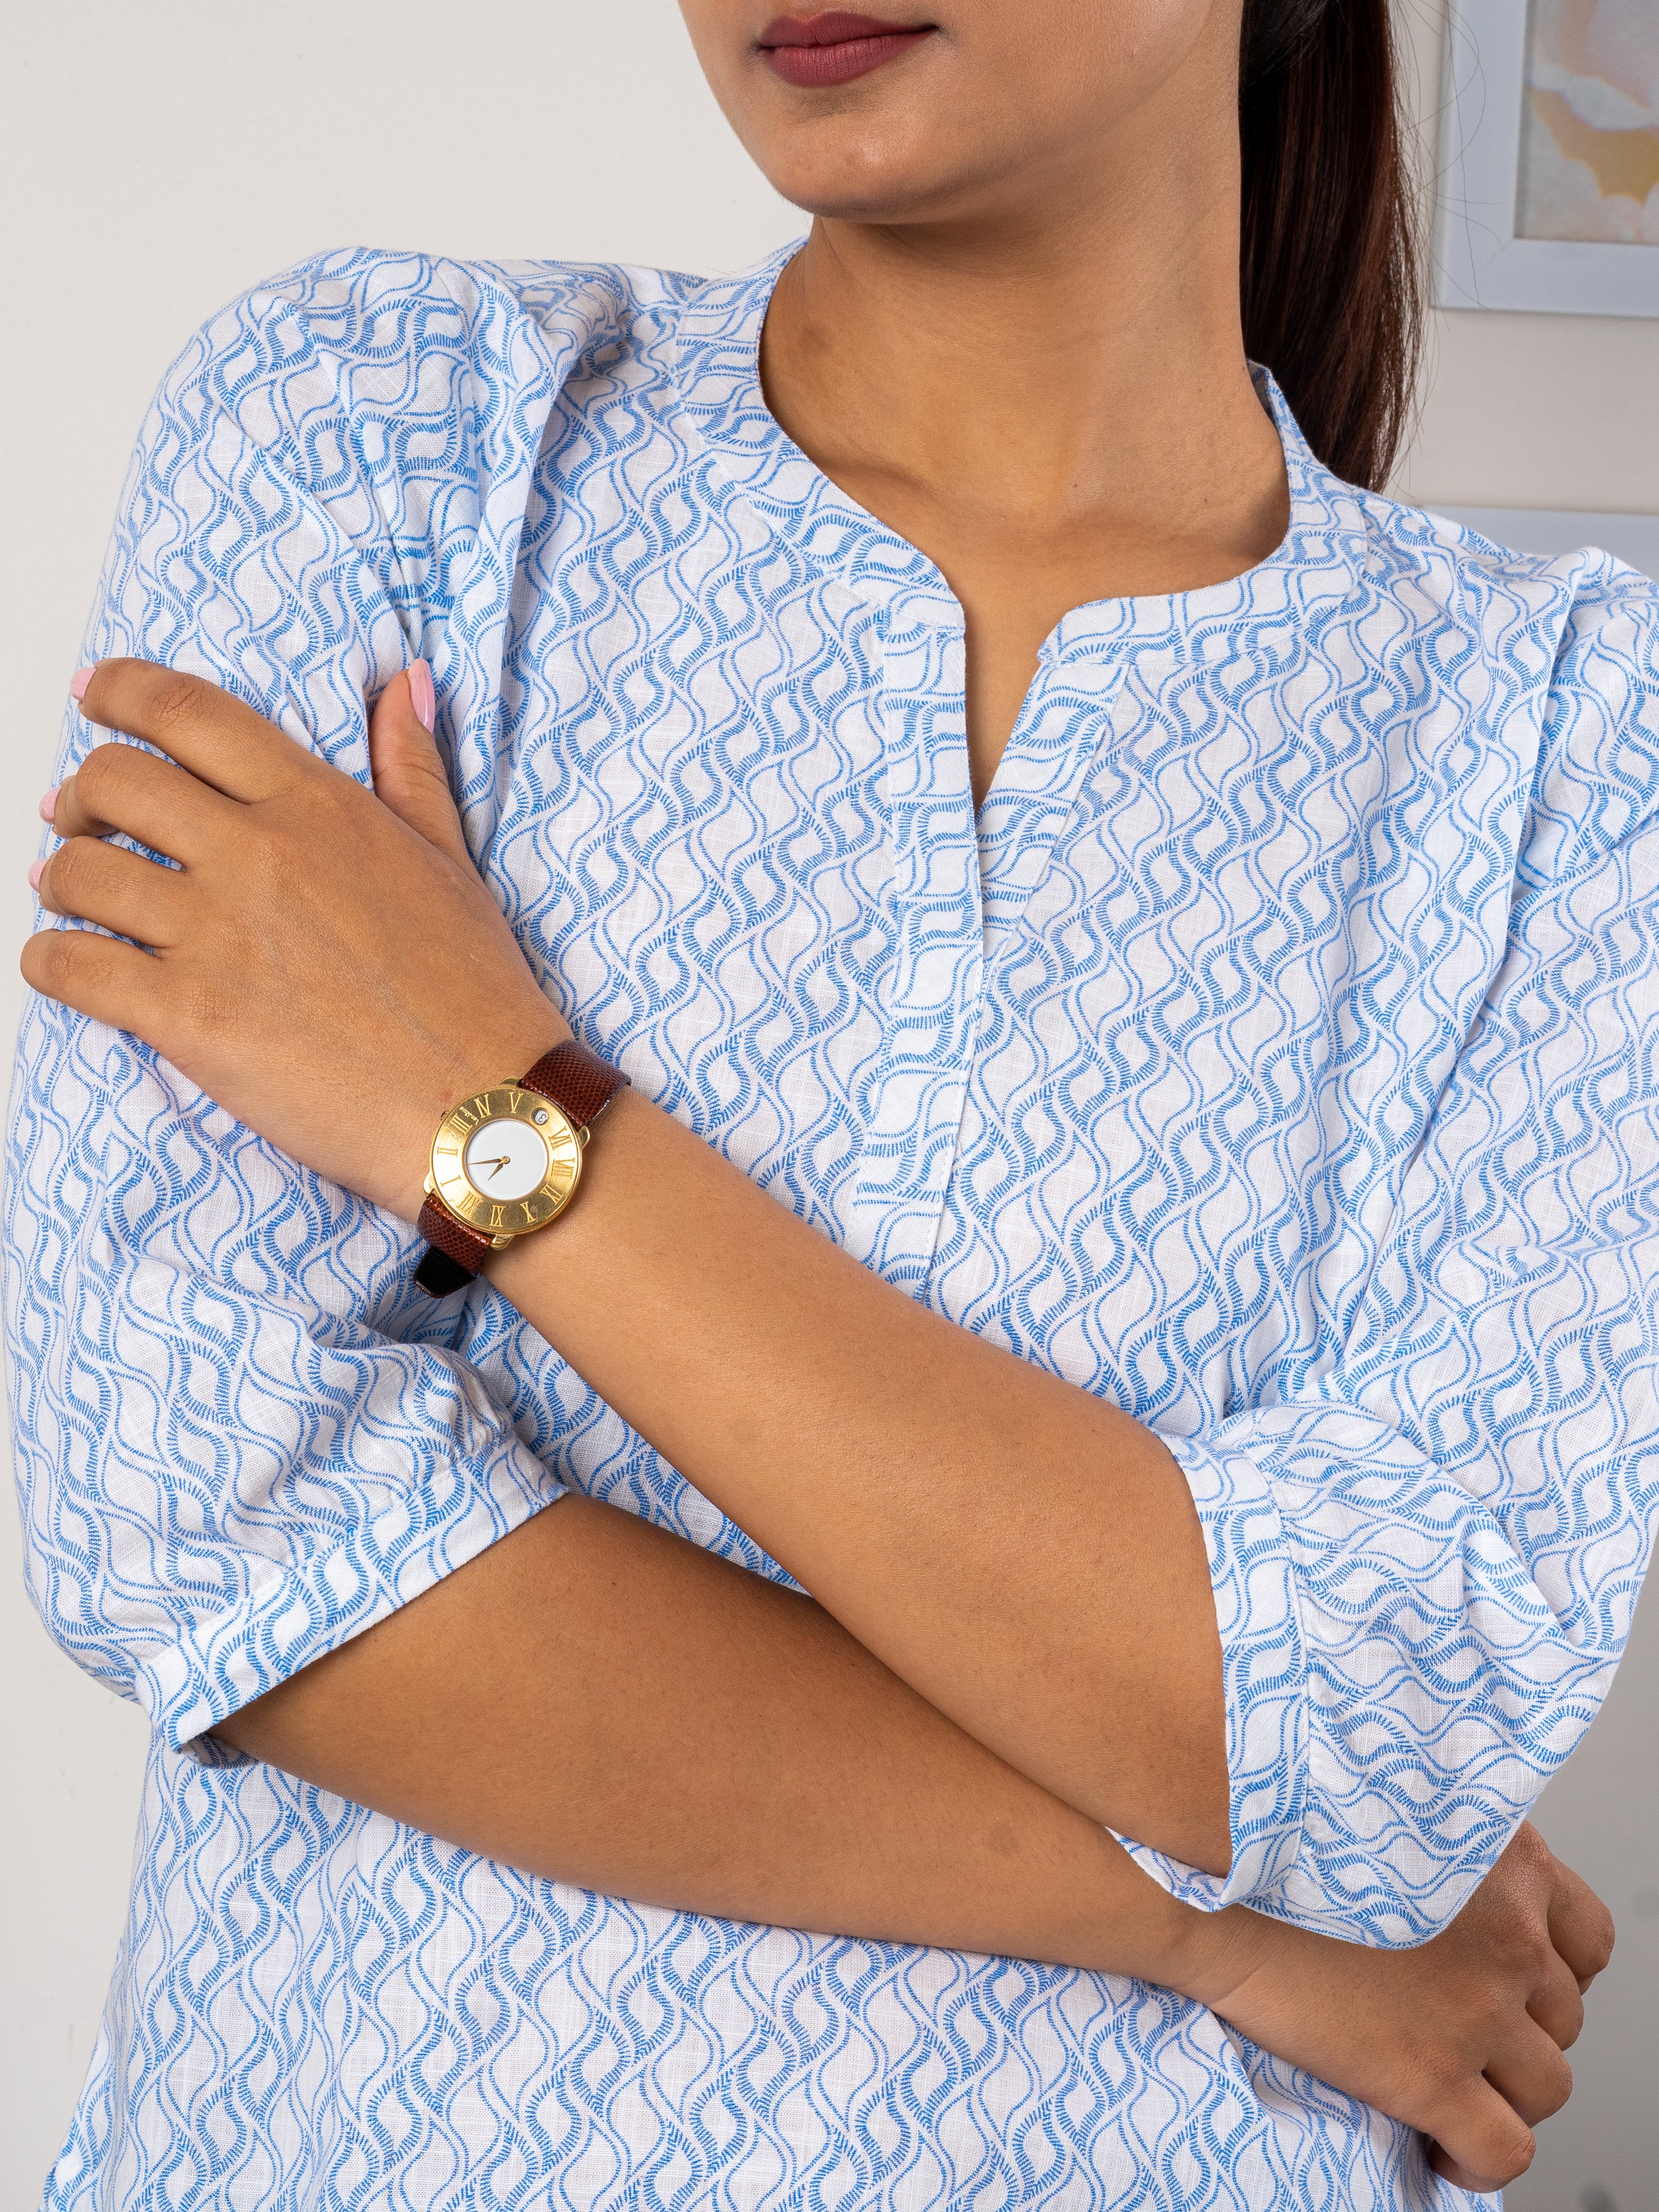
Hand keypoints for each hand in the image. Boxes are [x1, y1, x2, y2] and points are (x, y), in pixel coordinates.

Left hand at [24, 660, 564, 1220]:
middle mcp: (257, 854)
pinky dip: (50, 962)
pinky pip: (69, 967)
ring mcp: (217, 935)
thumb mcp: (450, 860)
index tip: (96, 696)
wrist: (483, 1108)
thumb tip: (406, 685)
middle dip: (82, 796)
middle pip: (112, 779)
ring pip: (76, 872)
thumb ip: (411, 766)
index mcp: (317, 806)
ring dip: (62, 881)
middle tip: (84, 822)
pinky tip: (70, 968)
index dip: (120, 691)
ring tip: (79, 901)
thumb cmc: (474, 995)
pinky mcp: (188, 1016)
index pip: (185, 711)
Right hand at [1176, 1822, 1613, 2192]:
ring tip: (1450, 2092)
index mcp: (1507, 1862)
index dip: (1550, 1970)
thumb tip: (1438, 1875)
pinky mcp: (1431, 2073)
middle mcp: (1511, 1934)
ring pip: (1547, 2086)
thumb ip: (1440, 1838)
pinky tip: (1438, 2145)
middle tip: (1457, 2033)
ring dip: (1505, 2095)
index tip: (1510, 1983)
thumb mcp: (1390, 1798)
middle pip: (1561, 2016)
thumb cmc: (1286, 1818)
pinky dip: (1478, 2160)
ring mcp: (1477, 2009)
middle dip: (1517, 2032)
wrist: (1219, 1862)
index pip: (1587, 1939)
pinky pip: (1502, 2150)